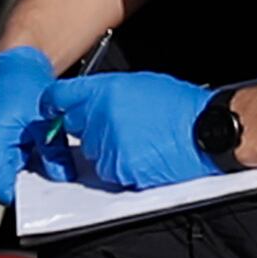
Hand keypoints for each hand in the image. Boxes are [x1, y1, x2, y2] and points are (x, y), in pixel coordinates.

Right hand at [0, 43, 58, 205]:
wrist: (13, 69)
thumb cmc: (22, 87)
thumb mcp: (45, 120)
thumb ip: (54, 152)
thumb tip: (62, 175)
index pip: (2, 187)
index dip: (24, 197)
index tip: (44, 200)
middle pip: (2, 185)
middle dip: (27, 185)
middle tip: (50, 176)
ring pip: (2, 178)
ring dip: (22, 174)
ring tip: (41, 159)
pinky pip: (2, 169)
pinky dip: (19, 166)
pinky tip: (34, 156)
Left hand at [40, 69, 222, 191]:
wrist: (205, 132)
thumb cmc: (179, 108)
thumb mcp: (138, 85)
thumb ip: (106, 94)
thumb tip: (88, 104)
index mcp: (104, 91)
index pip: (58, 97)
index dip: (53, 106)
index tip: (51, 111)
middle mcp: (100, 117)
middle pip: (72, 128)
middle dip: (86, 130)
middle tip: (115, 128)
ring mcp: (107, 146)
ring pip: (90, 153)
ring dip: (104, 151)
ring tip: (137, 142)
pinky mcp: (118, 170)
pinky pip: (106, 172)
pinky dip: (119, 168)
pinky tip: (142, 157)